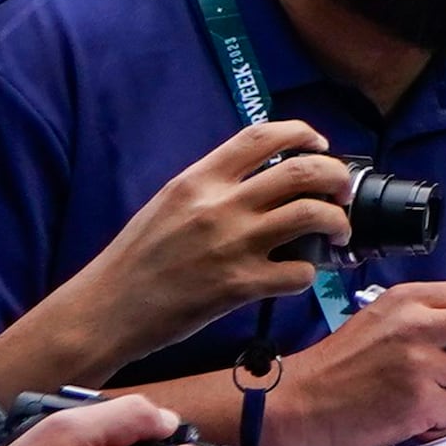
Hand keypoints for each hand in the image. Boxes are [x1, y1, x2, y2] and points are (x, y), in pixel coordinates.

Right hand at [0, 122, 347, 390]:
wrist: (104, 310)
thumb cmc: (136, 260)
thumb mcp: (168, 205)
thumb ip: (213, 187)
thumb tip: (264, 176)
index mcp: (197, 181)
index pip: (262, 135)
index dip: (303, 134)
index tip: (320, 147)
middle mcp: (217, 206)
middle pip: (304, 170)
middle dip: (337, 177)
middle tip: (341, 193)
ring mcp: (231, 245)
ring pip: (313, 214)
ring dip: (336, 222)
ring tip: (336, 232)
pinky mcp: (239, 285)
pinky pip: (300, 271)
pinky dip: (310, 273)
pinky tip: (299, 274)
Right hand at [264, 278, 445, 445]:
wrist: (295, 401)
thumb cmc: (337, 366)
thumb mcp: (381, 321)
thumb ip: (429, 319)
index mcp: (409, 300)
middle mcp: (417, 325)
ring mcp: (420, 363)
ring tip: (429, 396)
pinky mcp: (419, 401)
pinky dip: (443, 419)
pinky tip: (414, 414)